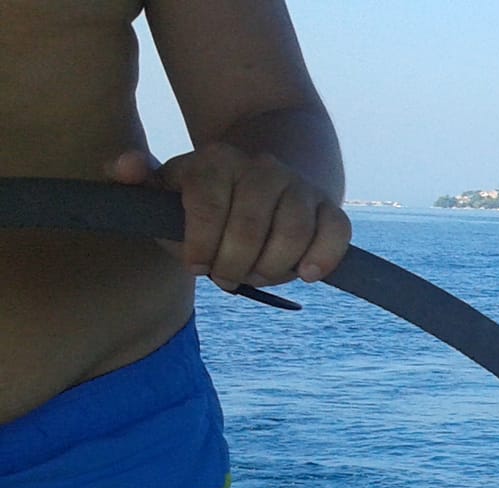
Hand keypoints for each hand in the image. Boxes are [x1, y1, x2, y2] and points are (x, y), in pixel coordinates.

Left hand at [109, 146, 349, 290]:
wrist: (268, 174)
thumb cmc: (208, 195)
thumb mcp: (167, 185)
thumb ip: (135, 179)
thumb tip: (122, 166)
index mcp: (217, 160)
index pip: (208, 206)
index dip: (200, 245)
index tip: (195, 265)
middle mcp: (262, 167)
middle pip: (251, 228)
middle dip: (234, 265)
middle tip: (225, 276)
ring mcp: (300, 186)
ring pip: (294, 234)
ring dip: (273, 268)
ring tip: (257, 274)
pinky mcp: (331, 208)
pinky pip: (336, 234)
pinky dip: (323, 258)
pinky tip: (305, 275)